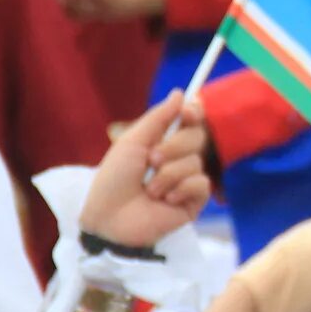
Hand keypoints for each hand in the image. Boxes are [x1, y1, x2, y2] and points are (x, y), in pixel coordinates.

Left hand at [78, 94, 212, 251]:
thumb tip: (180, 93)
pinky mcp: (193, 202)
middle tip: (151, 161)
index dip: (193, 113)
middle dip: (173, 147)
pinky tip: (165, 200)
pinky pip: (202, 184)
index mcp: (163, 142)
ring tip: (150, 190)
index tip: (187, 112)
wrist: (109, 218)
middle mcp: (178, 159)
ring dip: (169, 174)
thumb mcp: (131, 143)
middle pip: (197, 138)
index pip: (190, 122)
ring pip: (196, 162)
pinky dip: (181, 189)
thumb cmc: (113, 181)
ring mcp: (187, 181)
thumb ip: (157, 118)